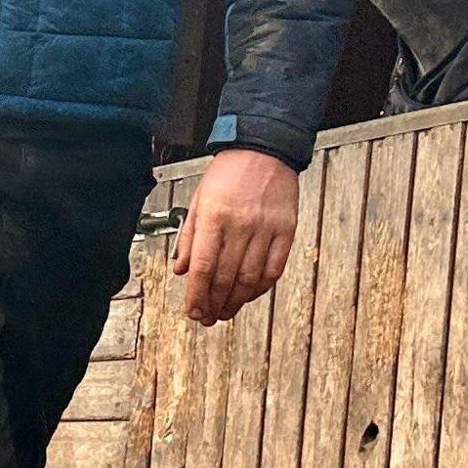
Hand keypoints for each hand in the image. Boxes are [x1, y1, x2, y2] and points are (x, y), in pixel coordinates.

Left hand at [174, 147, 299, 325]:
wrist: (263, 149)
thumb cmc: (228, 174)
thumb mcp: (199, 200)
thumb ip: (190, 238)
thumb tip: (181, 271)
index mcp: (214, 216)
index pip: (204, 267)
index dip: (197, 295)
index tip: (193, 311)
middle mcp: (240, 225)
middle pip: (226, 277)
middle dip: (214, 304)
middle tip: (207, 318)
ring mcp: (265, 228)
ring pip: (250, 278)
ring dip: (236, 301)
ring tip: (226, 312)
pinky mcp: (286, 230)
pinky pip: (274, 268)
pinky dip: (261, 287)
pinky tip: (249, 295)